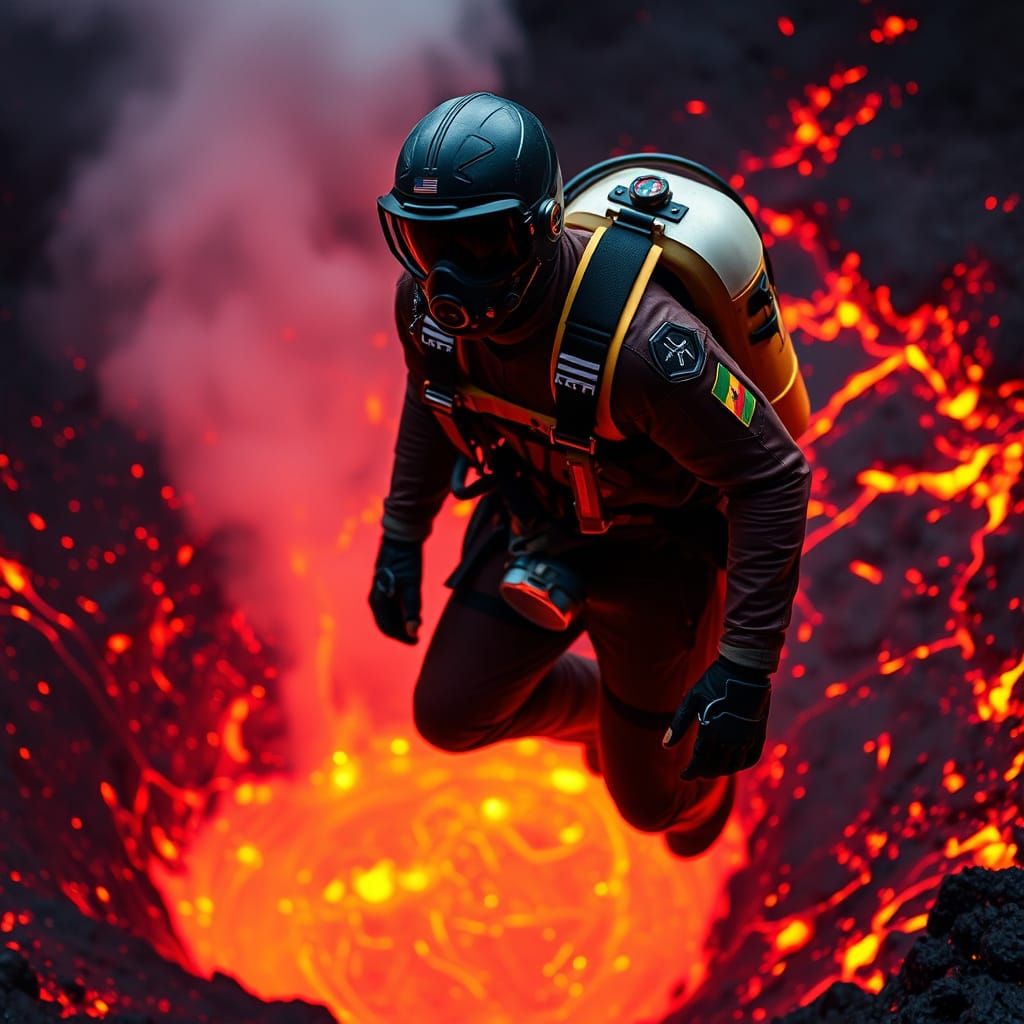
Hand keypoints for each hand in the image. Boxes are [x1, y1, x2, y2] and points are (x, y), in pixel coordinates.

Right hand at [368, 537, 422, 644]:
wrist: (402, 536)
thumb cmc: (406, 561)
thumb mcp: (412, 586)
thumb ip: (412, 609)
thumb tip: (413, 632)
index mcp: (377, 601)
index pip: (387, 627)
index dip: (402, 637)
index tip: (416, 641)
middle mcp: (376, 598)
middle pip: (387, 622)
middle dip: (402, 631)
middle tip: (418, 636)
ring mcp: (380, 591)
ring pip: (390, 614)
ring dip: (403, 622)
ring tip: (418, 623)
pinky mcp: (387, 585)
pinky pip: (392, 605)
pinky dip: (402, 611)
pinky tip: (414, 611)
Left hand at [662, 656, 771, 778]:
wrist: (744, 668)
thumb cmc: (714, 681)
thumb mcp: (692, 699)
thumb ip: (679, 724)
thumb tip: (665, 746)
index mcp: (712, 732)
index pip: (699, 763)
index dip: (690, 772)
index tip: (683, 775)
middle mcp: (731, 739)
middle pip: (716, 768)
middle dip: (704, 772)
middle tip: (696, 771)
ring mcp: (747, 738)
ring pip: (734, 766)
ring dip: (721, 770)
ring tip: (712, 768)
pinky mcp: (759, 732)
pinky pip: (751, 758)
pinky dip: (741, 764)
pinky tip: (733, 762)